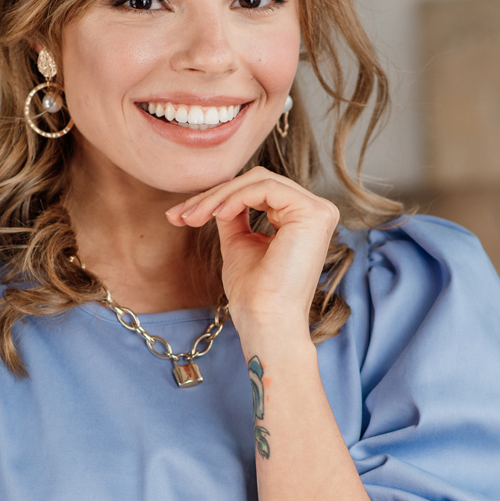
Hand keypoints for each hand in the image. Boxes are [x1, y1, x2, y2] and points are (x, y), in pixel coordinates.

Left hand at [166, 168, 338, 338]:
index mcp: (300, 219)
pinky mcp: (314, 213)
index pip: (256, 191)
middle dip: (213, 195)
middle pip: (256, 181)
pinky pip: (265, 187)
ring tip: (194, 217)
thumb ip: (234, 215)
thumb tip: (216, 196)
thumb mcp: (239, 243)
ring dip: (219, 197)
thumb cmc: (254, 293)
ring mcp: (318, 211)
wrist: (265, 320)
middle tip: (181, 215)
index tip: (181, 216)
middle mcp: (315, 211)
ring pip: (258, 180)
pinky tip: (218, 215)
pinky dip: (236, 197)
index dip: (216, 198)